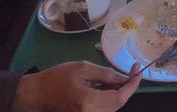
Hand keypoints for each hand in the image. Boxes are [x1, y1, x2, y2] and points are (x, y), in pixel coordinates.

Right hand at [13, 61, 140, 111]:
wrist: (38, 94)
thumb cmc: (58, 77)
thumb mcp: (83, 68)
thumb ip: (106, 74)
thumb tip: (125, 77)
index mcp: (89, 102)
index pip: (120, 97)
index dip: (133, 85)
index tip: (139, 70)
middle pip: (119, 104)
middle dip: (127, 87)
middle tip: (130, 71)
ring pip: (113, 108)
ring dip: (119, 93)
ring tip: (115, 78)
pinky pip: (104, 109)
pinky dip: (110, 98)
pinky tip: (107, 86)